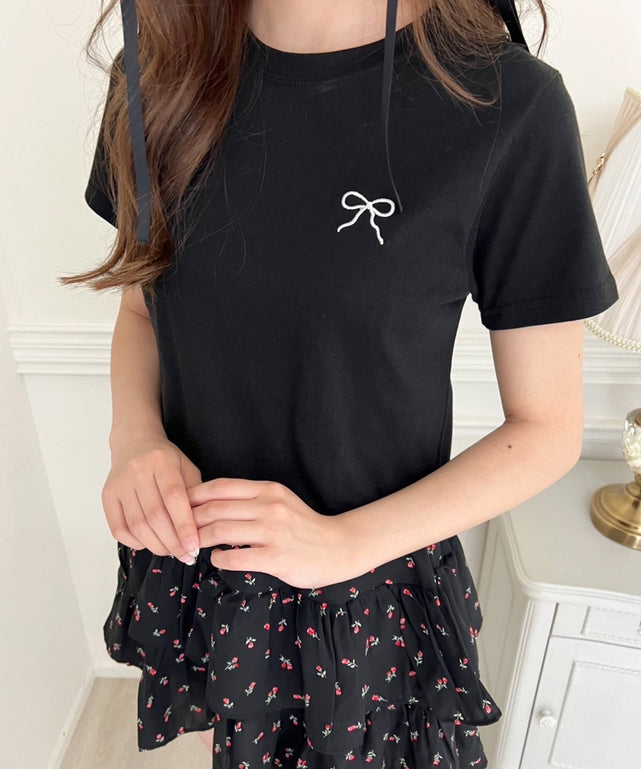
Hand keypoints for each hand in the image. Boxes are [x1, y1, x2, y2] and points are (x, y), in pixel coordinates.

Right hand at [102, 433, 201, 563]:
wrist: (134, 443)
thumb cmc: (165, 459)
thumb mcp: (186, 468)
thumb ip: (194, 494)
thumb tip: (201, 528)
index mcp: (162, 461)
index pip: (174, 498)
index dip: (184, 526)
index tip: (194, 547)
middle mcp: (138, 471)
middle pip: (154, 515)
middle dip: (172, 541)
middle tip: (185, 555)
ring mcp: (119, 484)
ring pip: (136, 525)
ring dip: (155, 545)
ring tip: (171, 552)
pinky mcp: (107, 496)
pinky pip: (118, 528)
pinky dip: (134, 542)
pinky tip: (148, 543)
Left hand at [187, 478, 361, 588]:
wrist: (337, 547)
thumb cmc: (303, 527)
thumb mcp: (280, 501)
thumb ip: (252, 500)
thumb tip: (212, 503)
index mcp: (268, 490)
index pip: (221, 487)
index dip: (195, 495)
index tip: (179, 504)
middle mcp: (269, 507)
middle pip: (215, 509)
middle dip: (189, 520)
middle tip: (178, 530)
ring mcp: (272, 532)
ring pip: (220, 532)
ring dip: (199, 540)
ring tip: (193, 546)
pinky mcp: (275, 557)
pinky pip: (235, 557)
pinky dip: (219, 559)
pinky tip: (217, 560)